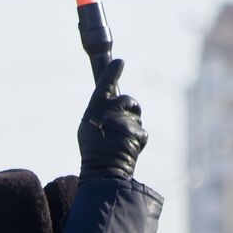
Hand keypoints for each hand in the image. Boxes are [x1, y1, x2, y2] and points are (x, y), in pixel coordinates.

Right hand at [77, 59, 147, 180]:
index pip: (104, 84)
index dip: (111, 72)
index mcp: (94, 109)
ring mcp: (124, 121)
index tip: (119, 62)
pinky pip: (142, 132)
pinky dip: (138, 140)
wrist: (103, 170)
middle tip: (123, 124)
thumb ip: (102, 113)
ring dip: (133, 127)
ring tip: (122, 142)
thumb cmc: (94, 151)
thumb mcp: (90, 128)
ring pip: (136, 118)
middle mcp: (109, 111)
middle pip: (127, 100)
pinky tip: (129, 149)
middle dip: (130, 108)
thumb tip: (115, 103)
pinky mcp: (137, 133)